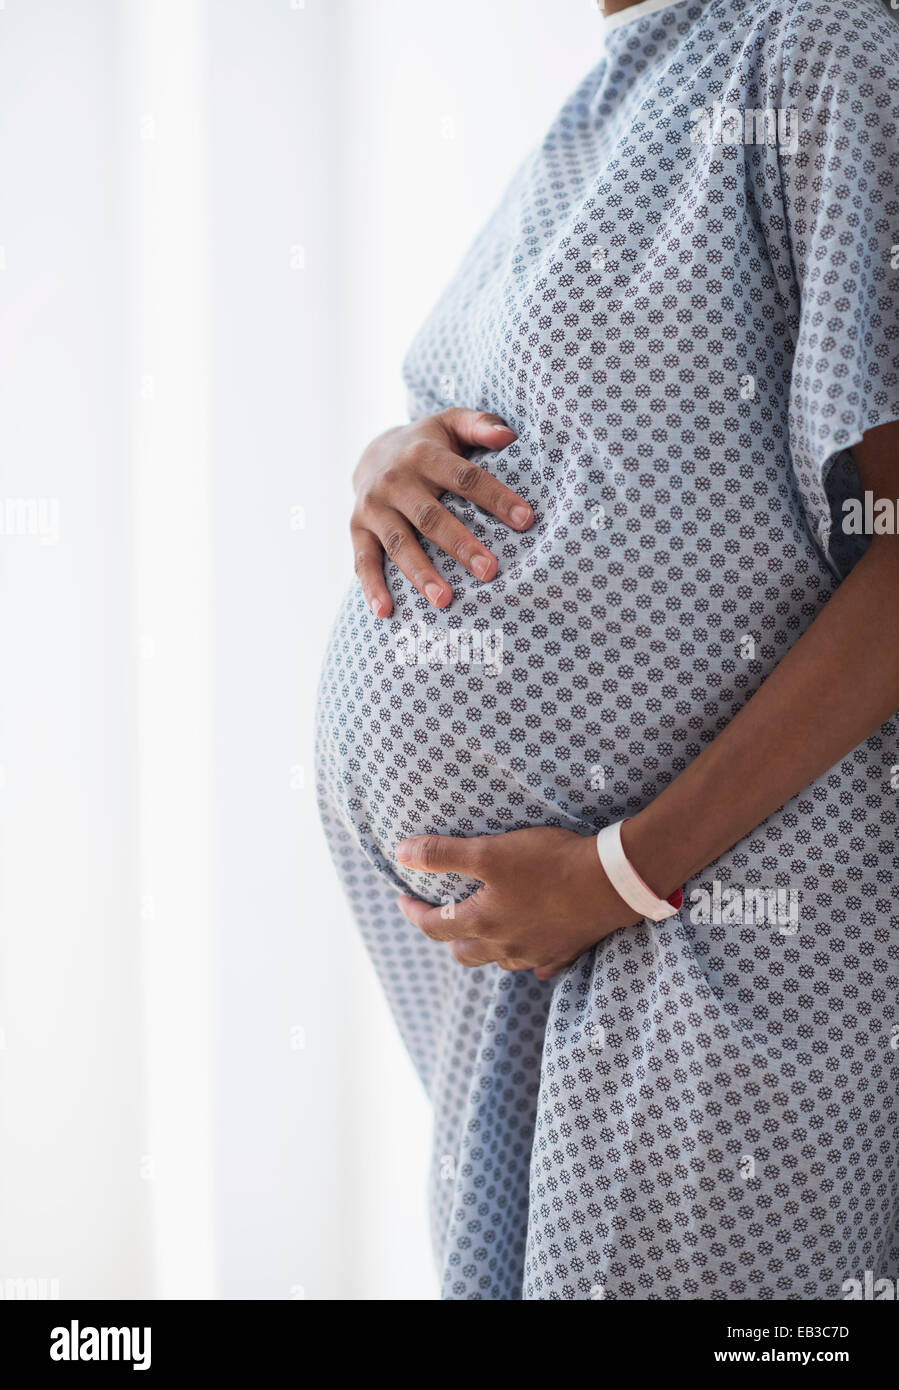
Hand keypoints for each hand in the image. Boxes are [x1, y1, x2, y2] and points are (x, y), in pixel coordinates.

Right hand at [351, 407, 533, 617]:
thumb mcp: (452, 423)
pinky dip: (372, 588)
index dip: (496, 498)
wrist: (372, 452)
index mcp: (424, 454)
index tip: (526, 521)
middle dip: (460, 544)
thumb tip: (509, 434)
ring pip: (399, 543)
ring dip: (421, 573)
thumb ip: (480, 424)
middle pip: (431, 516)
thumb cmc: (428, 444)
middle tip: (489, 571)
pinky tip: (386, 613)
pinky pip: (363, 561)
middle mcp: (396, 481)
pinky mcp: (357, 529)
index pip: (466, 478)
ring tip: (445, 601)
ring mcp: (374, 507)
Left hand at [394, 826, 643, 979]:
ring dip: (486, 947)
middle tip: (443, 916)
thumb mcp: (488, 852)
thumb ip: (442, 854)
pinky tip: (530, 944)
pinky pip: (538, 965)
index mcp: (482, 924)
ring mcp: (537, 954)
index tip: (402, 899)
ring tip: (485, 926)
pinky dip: (527, 955)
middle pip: (464, 953)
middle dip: (447, 936)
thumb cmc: (548, 863)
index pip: (433, 927)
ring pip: (500, 960)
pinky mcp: (566, 952)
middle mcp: (505, 947)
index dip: (413, 913)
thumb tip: (400, 854)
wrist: (612, 882)